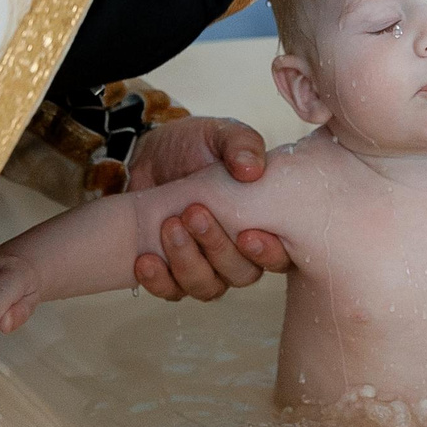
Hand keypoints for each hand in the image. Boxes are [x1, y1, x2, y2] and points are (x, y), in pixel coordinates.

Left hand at [125, 117, 294, 299]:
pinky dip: (159, 280)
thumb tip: (250, 169)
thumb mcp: (221, 135)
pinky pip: (170, 292)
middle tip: (194, 214)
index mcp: (262, 223)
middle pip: (240, 274)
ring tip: (169, 225)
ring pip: (206, 287)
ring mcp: (204, 266)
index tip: (247, 235)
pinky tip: (146, 260)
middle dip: (217, 248)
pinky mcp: (171, 272)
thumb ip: (242, 145)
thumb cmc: (196, 146)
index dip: (268, 254)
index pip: (280, 256)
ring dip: (187, 261)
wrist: (151, 153)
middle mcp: (237, 253)